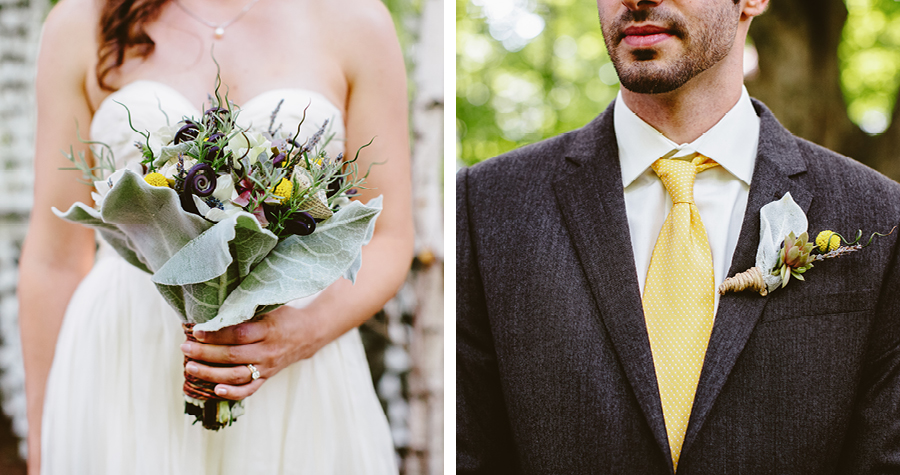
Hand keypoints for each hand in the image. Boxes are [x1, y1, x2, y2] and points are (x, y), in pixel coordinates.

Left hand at [180, 305, 323, 399]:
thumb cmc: (283, 316)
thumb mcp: (269, 307)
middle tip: (185, 348)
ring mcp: (267, 367)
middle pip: (233, 355)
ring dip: (211, 373)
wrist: (308, 334)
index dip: (215, 334)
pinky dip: (232, 392)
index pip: (238, 334)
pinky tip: (215, 390)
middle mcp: (268, 351)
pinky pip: (249, 389)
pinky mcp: (267, 377)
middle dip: (205, 353)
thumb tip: (213, 310)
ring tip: (190, 367)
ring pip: (236, 375)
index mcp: (268, 329)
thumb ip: (246, 311)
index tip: (196, 331)